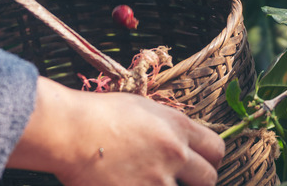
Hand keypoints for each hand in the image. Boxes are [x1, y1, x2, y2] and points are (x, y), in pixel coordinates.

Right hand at [8, 77, 224, 185]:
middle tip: (183, 180)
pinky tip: (130, 184)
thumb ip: (168, 124)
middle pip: (210, 178)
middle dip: (200, 180)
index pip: (216, 149)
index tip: (202, 163)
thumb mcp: (142, 108)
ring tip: (150, 180)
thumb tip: (180, 139)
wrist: (69, 131)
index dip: (211, 158)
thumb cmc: (98, 113)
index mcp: (178, 127)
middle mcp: (175, 154)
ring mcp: (158, 180)